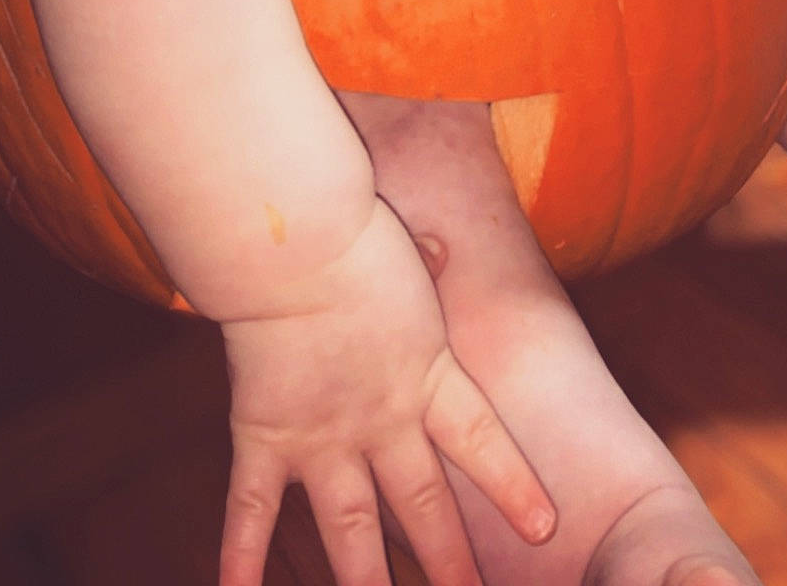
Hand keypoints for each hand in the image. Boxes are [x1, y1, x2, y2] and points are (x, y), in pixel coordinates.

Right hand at [219, 198, 555, 585]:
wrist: (298, 245)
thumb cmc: (356, 235)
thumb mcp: (406, 255)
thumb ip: (424, 266)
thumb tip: (438, 248)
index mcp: (426, 374)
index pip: (481, 442)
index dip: (512, 485)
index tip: (543, 528)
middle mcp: (383, 421)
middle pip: (423, 507)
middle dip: (450, 562)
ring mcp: (324, 438)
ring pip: (351, 531)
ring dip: (368, 583)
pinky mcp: (267, 438)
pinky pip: (252, 512)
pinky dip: (243, 561)